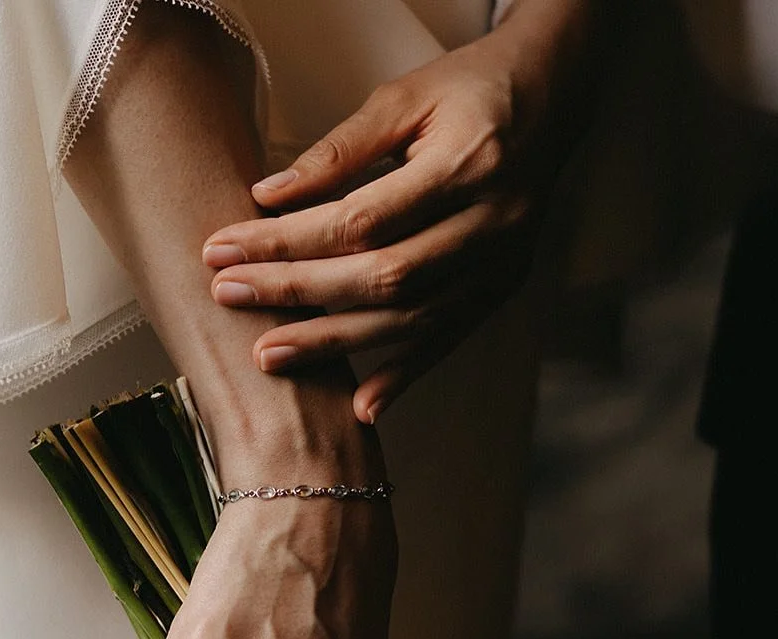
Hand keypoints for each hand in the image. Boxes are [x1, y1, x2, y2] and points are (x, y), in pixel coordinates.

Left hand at [201, 2, 599, 421]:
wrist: (552, 98)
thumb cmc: (469, 91)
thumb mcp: (403, 98)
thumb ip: (339, 150)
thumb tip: (267, 196)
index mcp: (465, 163)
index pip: (360, 219)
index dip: (287, 240)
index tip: (224, 248)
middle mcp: (489, 223)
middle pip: (381, 276)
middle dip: (298, 293)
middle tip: (230, 297)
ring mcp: (500, 264)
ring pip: (410, 320)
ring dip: (336, 344)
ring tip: (269, 355)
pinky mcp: (501, 288)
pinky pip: (448, 341)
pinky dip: (404, 376)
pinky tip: (362, 408)